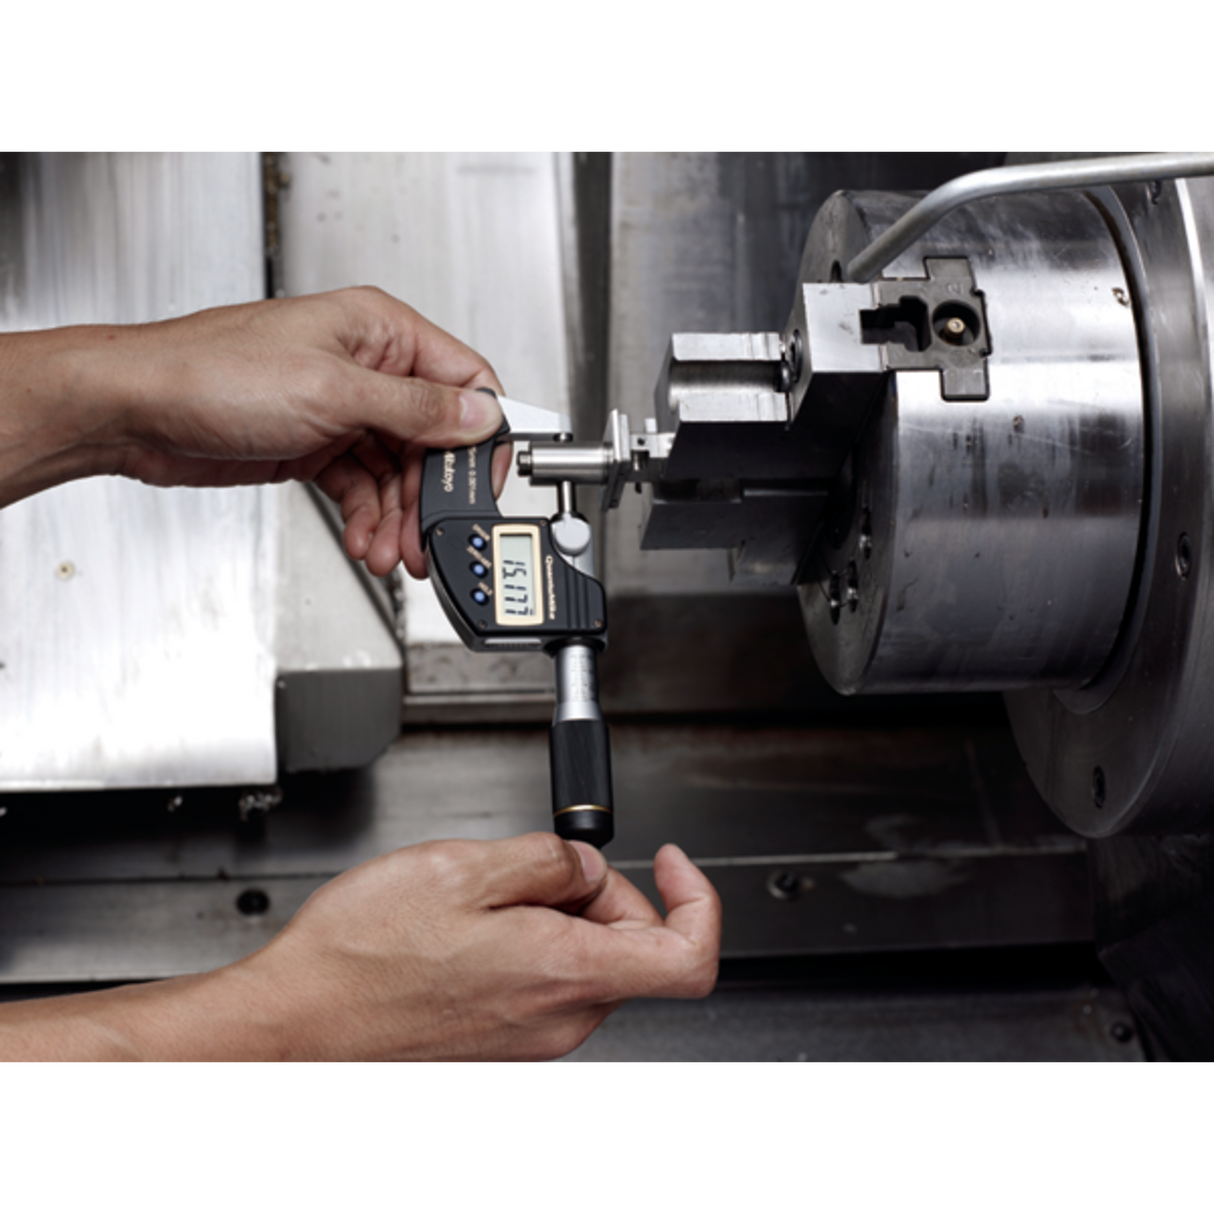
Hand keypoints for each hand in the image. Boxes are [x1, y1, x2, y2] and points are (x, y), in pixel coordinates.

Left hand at [0, 288, 509, 577]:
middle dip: (431, 495)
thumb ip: (415, 409)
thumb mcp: (333, 391)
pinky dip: (368, 519)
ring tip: (389, 551)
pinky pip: (363, 489)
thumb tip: (479, 417)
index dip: (482, 436)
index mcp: (380, 331)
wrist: (135, 411)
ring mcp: (343, 410)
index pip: (466, 381)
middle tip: (428, 538)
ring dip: (397, 518)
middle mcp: (368, 368)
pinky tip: (364, 540)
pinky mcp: (318, 445)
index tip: (483, 484)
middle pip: (433, 441)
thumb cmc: (212, 372)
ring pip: (398, 474)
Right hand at [0, 836, 720, 1063]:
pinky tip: (471, 925)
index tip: (675, 863)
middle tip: (543, 866)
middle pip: (631, 948)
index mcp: (561, 972)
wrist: (297, 1023)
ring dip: (559, 916)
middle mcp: (556, 1018)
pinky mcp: (501, 1041)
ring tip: (488, 893)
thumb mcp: (459, 867)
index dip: (698, 900)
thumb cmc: (359, 957)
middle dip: (603, 894)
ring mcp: (529, 1038)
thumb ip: (547, 858)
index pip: (690, 958)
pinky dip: (530, 942)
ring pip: (586, 962)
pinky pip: (545, 984)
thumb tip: (587, 864)